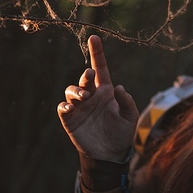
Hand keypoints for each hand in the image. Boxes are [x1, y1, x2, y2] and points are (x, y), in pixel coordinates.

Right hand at [57, 35, 138, 161]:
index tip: (94, 38)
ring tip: (84, 96)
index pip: (100, 68)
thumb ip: (127, 102)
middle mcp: (91, 96)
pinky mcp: (70, 119)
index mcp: (106, 91)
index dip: (97, 53)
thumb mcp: (130, 117)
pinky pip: (63, 108)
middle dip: (86, 75)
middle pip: (84, 79)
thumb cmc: (122, 133)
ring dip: (76, 90)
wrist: (110, 154)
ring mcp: (79, 107)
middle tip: (90, 76)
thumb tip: (119, 88)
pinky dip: (65, 106)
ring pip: (71, 91)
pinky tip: (71, 108)